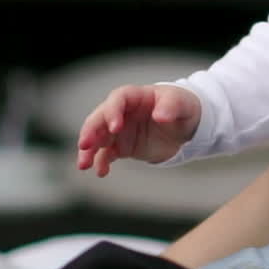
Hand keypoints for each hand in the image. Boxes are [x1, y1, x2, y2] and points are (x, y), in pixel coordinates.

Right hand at [76, 84, 200, 176]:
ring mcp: (119, 130)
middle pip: (100, 118)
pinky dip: (101, 163)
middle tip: (84, 145)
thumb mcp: (181, 104)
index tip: (115, 128)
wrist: (185, 126)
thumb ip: (170, 107)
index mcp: (134, 96)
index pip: (117, 99)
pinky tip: (101, 172)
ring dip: (88, 150)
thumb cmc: (181, 107)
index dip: (113, 112)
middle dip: (90, 131)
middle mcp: (122, 112)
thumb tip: (160, 115)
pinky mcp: (121, 146)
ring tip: (83, 164)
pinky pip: (106, 154)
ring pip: (97, 138)